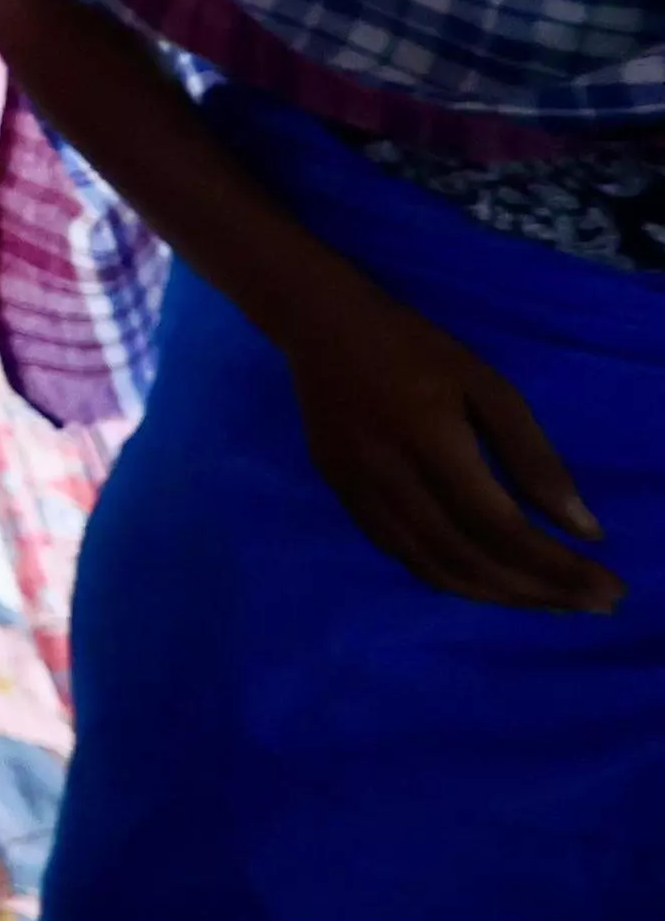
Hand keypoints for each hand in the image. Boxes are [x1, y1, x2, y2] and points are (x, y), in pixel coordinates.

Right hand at [280, 281, 622, 612]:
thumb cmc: (416, 349)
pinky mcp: (341, 495)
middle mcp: (387, 474)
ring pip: (431, 566)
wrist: (322, 327)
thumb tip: (583, 528)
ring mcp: (356, 489)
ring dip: (497, 594)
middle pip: (467, 556)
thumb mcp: (488, 386)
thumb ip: (533, 457)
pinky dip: (451, 577)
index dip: (555, 565)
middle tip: (594, 603)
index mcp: (429, 439)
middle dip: (538, 590)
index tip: (608, 587)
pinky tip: (488, 581)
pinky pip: (401, 554)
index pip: (498, 525)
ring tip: (549, 601)